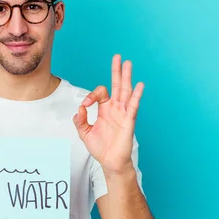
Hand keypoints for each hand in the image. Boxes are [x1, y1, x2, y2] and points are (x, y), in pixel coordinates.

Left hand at [73, 54, 143, 173]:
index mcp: (105, 109)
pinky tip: (139, 85)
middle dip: (117, 71)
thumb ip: (80, 120)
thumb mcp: (84, 133)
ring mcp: (123, 113)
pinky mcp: (129, 121)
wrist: (110, 161)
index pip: (100, 93)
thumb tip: (80, 109)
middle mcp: (115, 108)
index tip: (85, 105)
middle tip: (118, 57)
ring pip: (125, 91)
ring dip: (126, 77)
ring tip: (128, 64)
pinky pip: (133, 106)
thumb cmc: (100, 147)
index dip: (91, 96)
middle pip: (117, 85)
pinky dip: (136, 95)